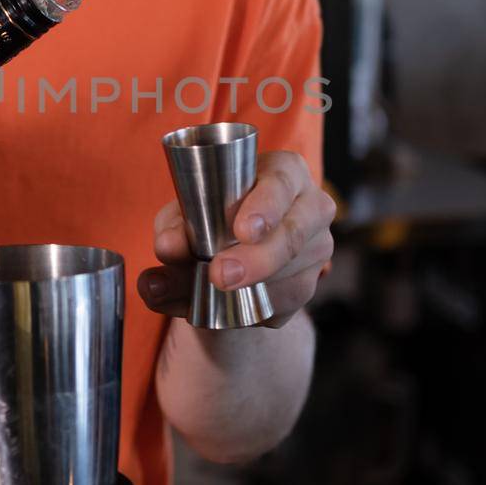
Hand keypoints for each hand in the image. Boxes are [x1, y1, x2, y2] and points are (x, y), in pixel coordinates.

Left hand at [136, 150, 335, 328]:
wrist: (221, 255)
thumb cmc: (207, 216)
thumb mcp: (184, 214)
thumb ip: (173, 228)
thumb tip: (169, 247)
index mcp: (284, 172)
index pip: (283, 182)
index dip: (266, 205)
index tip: (244, 231)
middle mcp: (311, 208)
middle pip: (293, 235)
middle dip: (257, 260)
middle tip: (220, 275)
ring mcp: (316, 250)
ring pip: (293, 278)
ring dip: (248, 292)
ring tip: (207, 295)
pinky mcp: (308, 286)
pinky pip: (284, 306)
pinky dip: (251, 312)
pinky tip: (225, 309)